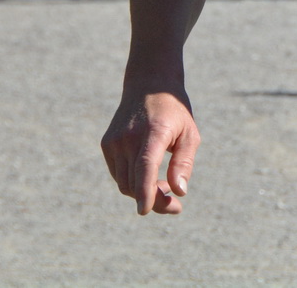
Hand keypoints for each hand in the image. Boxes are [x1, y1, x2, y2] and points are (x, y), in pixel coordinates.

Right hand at [101, 89, 199, 215]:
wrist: (149, 85)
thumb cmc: (175, 113)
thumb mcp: (190, 134)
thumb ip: (184, 163)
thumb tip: (179, 192)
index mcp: (154, 132)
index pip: (145, 166)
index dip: (145, 190)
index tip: (145, 210)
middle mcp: (129, 137)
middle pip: (135, 183)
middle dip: (153, 201)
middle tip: (173, 205)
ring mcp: (115, 140)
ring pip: (124, 183)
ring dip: (142, 193)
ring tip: (164, 187)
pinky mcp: (106, 144)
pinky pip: (118, 174)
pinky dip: (132, 182)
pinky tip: (149, 175)